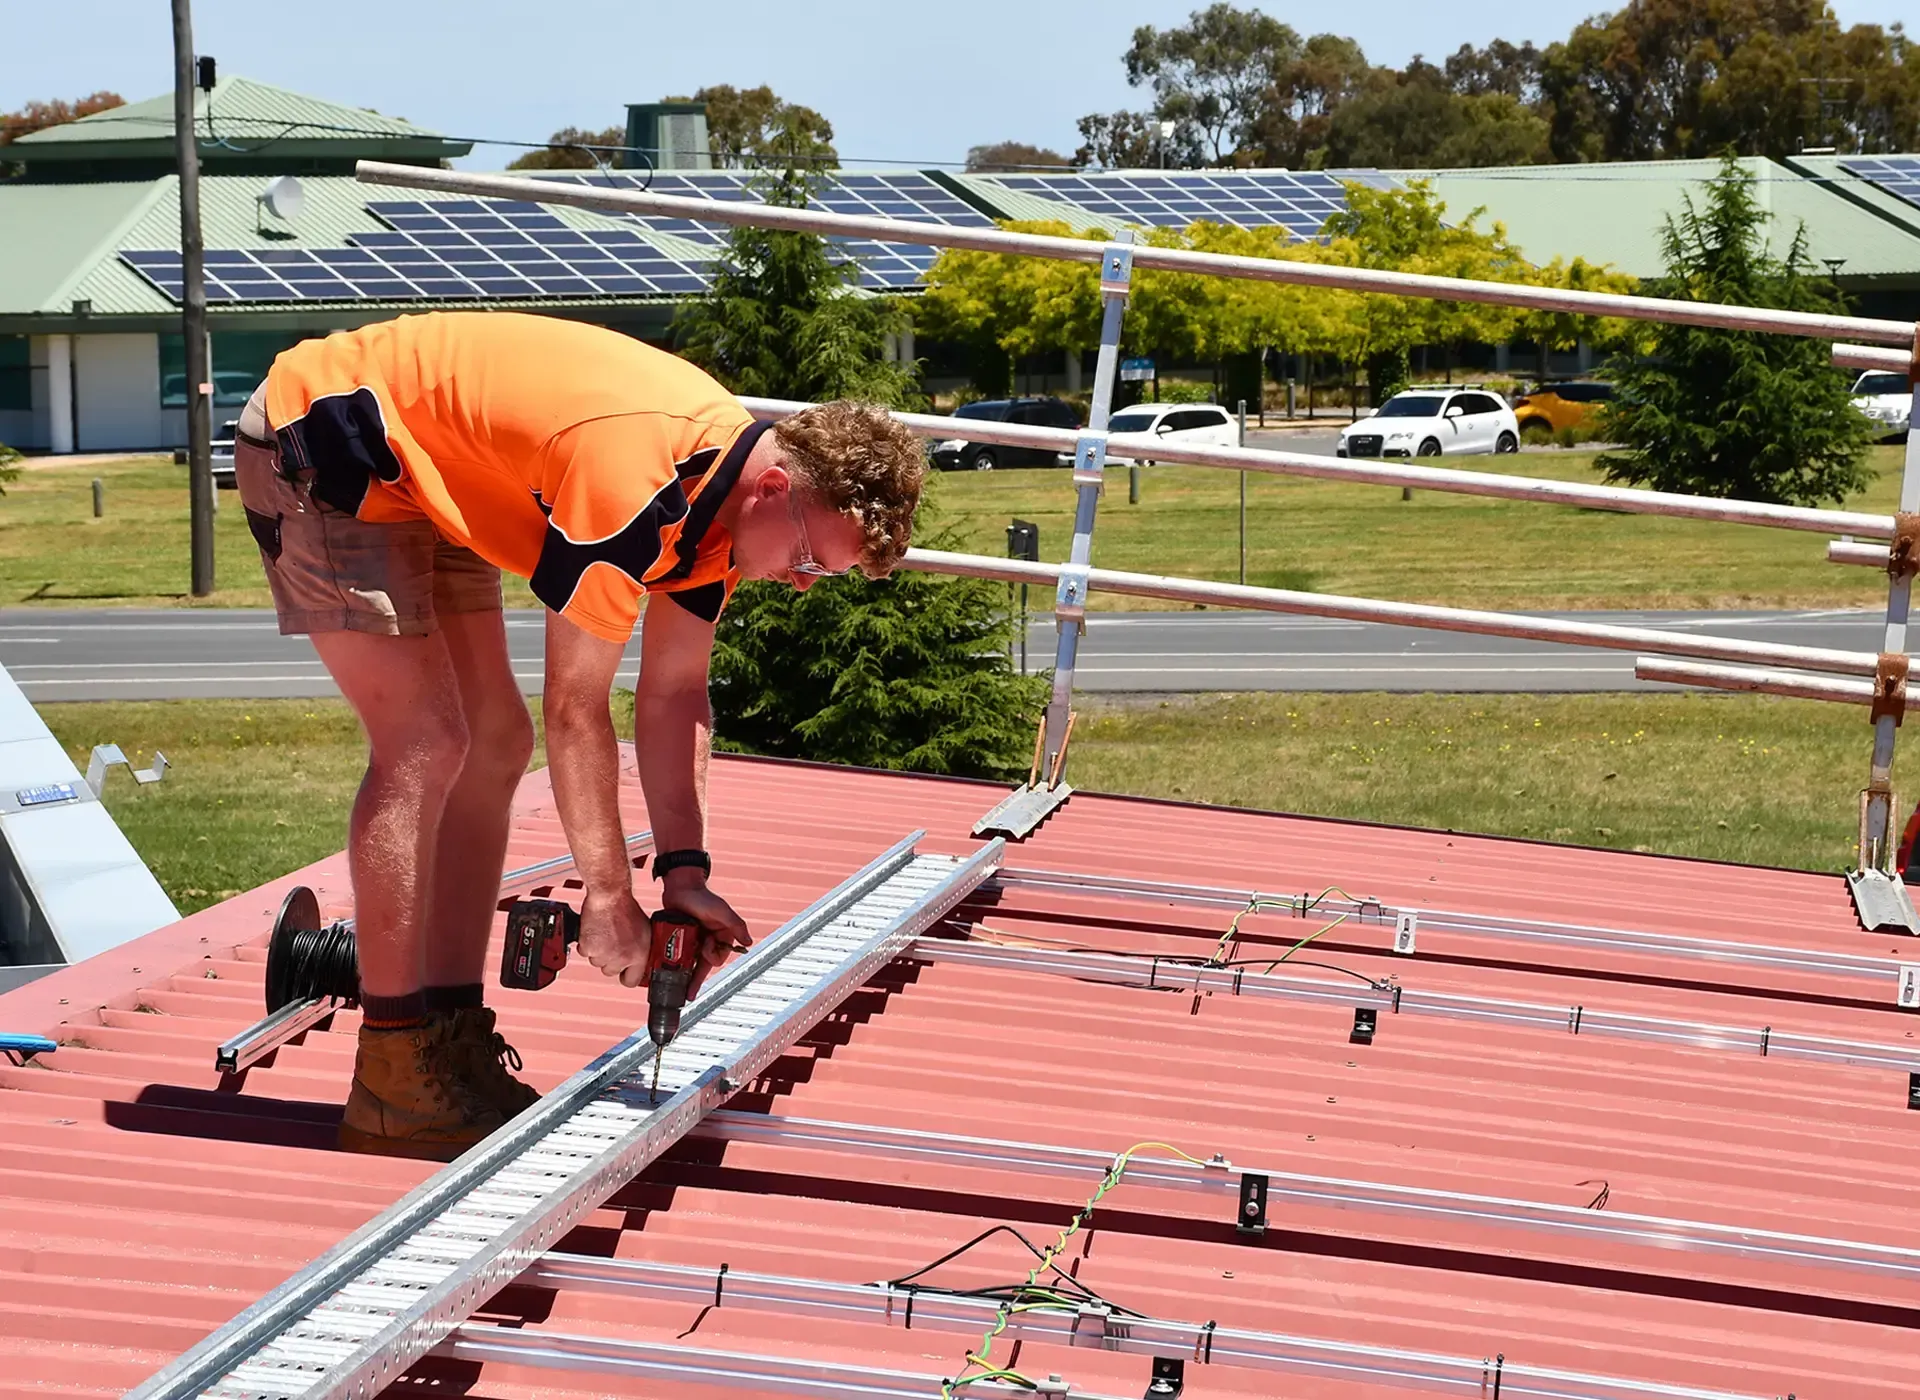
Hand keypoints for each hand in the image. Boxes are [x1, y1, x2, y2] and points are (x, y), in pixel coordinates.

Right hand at [577, 888, 651, 980]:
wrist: (609, 896)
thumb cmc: (626, 908)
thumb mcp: (644, 931)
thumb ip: (640, 949)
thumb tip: (638, 959)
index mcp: (639, 955)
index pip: (632, 981)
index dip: (626, 975)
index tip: (624, 972)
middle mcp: (622, 958)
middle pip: (610, 971)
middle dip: (610, 959)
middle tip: (612, 943)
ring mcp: (604, 954)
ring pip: (597, 962)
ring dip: (598, 951)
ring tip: (604, 934)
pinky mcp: (589, 948)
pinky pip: (585, 953)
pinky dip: (587, 944)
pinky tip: (595, 931)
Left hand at [658, 872, 751, 997]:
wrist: (680, 888)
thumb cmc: (702, 897)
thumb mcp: (721, 911)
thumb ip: (736, 925)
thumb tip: (748, 942)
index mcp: (722, 936)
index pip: (719, 957)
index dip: (711, 955)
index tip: (706, 944)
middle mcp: (709, 941)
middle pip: (704, 966)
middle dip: (697, 977)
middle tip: (689, 993)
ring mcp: (694, 941)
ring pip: (691, 964)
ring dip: (686, 976)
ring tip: (679, 993)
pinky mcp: (681, 939)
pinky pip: (679, 957)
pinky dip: (675, 965)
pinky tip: (668, 975)